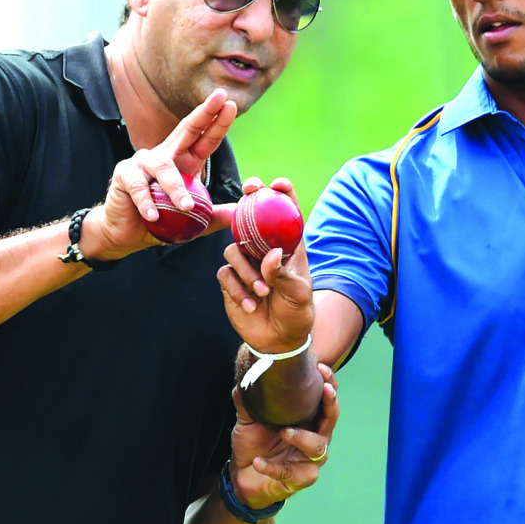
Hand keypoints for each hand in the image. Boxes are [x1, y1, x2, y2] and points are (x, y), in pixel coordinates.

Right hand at [91, 88, 236, 258]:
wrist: (126, 234)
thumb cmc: (161, 223)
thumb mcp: (193, 222)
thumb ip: (215, 217)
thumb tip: (240, 214)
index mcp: (184, 161)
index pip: (205, 138)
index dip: (217, 122)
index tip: (231, 103)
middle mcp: (165, 156)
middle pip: (187, 129)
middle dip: (204, 113)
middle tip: (220, 98)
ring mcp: (143, 162)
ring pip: (164, 166)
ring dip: (175, 187)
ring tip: (185, 207)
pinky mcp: (125, 175)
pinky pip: (139, 186)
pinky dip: (147, 203)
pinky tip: (153, 216)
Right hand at [217, 177, 314, 353]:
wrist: (279, 339)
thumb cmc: (297, 313)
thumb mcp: (298, 294)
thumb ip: (283, 274)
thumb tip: (270, 254)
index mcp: (287, 246)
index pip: (285, 213)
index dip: (282, 194)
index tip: (278, 184)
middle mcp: (264, 250)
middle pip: (251, 216)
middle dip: (248, 200)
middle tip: (249, 192)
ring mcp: (245, 263)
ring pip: (233, 249)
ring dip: (246, 272)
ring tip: (262, 293)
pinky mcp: (231, 280)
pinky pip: (225, 274)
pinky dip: (237, 290)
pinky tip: (250, 305)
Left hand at [229, 362, 338, 508]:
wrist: (242, 476)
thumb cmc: (253, 445)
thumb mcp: (248, 419)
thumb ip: (248, 400)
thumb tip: (243, 375)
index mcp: (307, 418)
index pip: (325, 398)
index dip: (328, 383)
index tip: (321, 368)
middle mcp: (315, 436)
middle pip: (331, 418)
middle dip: (329, 403)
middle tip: (323, 389)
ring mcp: (311, 459)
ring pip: (316, 446)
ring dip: (301, 436)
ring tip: (284, 431)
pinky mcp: (302, 479)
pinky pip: (290, 472)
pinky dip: (272, 466)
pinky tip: (258, 461)